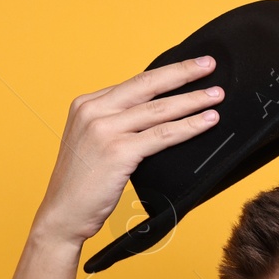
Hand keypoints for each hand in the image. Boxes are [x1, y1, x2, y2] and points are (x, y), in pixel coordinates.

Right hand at [27, 55, 224, 252]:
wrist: (63, 214)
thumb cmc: (82, 184)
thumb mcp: (92, 143)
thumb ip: (116, 125)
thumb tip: (155, 115)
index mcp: (86, 104)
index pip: (134, 83)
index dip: (165, 73)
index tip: (189, 66)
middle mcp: (93, 111)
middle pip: (147, 85)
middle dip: (183, 72)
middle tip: (209, 64)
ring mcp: (104, 130)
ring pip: (159, 109)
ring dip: (192, 100)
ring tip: (215, 95)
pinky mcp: (118, 151)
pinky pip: (162, 135)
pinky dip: (189, 126)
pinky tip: (206, 121)